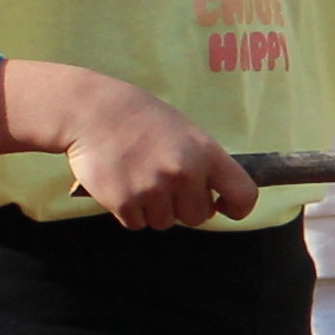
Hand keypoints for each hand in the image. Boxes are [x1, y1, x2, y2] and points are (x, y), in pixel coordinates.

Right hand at [50, 70, 255, 230]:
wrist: (90, 111)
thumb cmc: (138, 117)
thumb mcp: (183, 131)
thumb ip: (200, 162)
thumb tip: (212, 197)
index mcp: (204, 153)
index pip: (243, 194)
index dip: (237, 208)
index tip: (223, 206)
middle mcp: (183, 173)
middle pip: (197, 217)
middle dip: (182, 206)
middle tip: (162, 182)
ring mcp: (153, 190)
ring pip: (165, 223)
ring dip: (153, 208)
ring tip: (137, 177)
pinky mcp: (125, 203)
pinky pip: (137, 224)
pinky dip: (129, 210)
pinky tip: (121, 183)